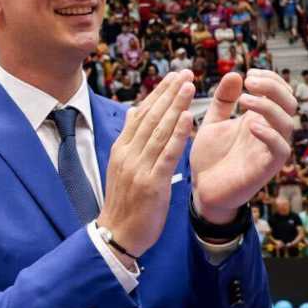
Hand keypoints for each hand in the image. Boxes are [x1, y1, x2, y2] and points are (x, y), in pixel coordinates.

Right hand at [99, 70, 194, 255]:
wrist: (117, 235)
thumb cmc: (125, 203)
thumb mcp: (122, 167)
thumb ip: (129, 139)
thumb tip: (134, 111)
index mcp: (121, 148)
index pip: (141, 113)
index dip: (159, 93)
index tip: (174, 76)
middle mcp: (128, 154)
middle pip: (150, 116)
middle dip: (169, 92)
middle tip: (185, 72)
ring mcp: (138, 168)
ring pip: (159, 130)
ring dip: (175, 106)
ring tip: (189, 85)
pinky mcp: (151, 183)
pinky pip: (167, 154)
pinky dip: (178, 134)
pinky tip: (188, 118)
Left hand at [191, 70, 297, 222]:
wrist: (202, 190)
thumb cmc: (210, 157)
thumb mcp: (212, 122)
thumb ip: (223, 100)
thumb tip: (235, 74)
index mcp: (259, 119)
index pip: (279, 93)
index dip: (270, 79)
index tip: (249, 73)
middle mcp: (269, 132)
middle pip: (289, 103)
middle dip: (273, 87)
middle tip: (250, 80)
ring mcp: (269, 150)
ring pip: (286, 123)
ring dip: (268, 106)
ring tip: (245, 98)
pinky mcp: (266, 168)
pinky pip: (280, 149)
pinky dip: (269, 134)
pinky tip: (250, 125)